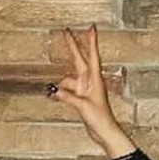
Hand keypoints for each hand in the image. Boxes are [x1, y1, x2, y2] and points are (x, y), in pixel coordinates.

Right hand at [48, 25, 135, 159]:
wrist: (104, 131)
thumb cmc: (100, 118)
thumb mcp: (82, 106)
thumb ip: (67, 97)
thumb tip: (54, 90)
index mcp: (95, 79)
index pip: (92, 55)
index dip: (91, 41)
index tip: (91, 27)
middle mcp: (89, 81)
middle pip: (78, 59)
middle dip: (72, 45)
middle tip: (67, 31)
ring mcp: (84, 88)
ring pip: (67, 80)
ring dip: (63, 87)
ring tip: (71, 100)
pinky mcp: (80, 97)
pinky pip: (66, 90)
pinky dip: (61, 94)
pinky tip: (56, 97)